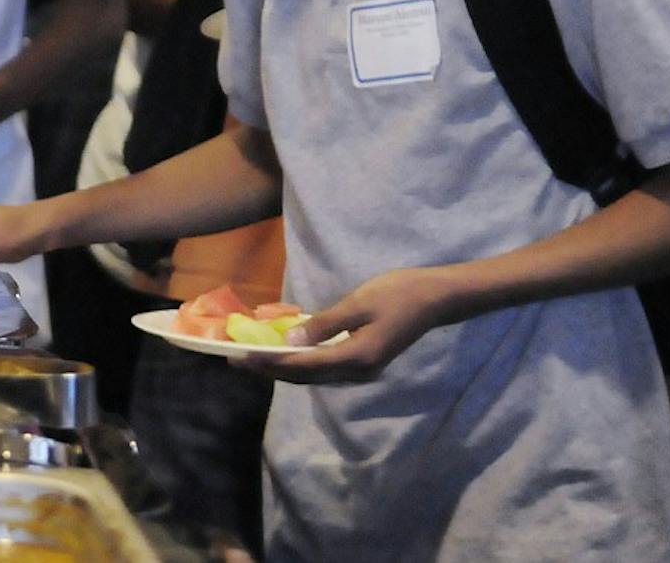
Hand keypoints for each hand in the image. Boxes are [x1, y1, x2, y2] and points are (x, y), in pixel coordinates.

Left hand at [235, 266, 456, 383]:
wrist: (434, 299)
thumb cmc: (397, 294)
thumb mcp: (358, 303)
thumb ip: (325, 323)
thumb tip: (291, 341)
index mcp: (355, 357)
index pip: (302, 365)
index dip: (269, 364)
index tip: (240, 359)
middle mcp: (356, 371)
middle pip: (305, 376)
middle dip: (269, 370)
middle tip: (236, 361)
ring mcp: (361, 369)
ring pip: (313, 375)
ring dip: (283, 369)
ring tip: (254, 359)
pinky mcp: (362, 361)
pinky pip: (324, 367)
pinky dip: (301, 363)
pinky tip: (286, 352)